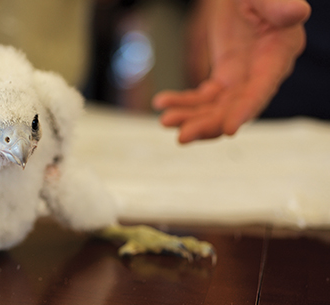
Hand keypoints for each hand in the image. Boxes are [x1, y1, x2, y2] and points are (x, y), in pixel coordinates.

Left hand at [153, 0, 309, 143]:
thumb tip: (298, 12)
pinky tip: (162, 103)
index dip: (245, 111)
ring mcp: (240, 80)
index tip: (229, 130)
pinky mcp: (223, 78)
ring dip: (190, 117)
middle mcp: (260, 76)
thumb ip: (278, 7)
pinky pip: (202, 98)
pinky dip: (182, 102)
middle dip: (208, 124)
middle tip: (182, 137)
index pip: (260, 90)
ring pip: (215, 109)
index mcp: (276, 58)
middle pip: (234, 109)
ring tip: (165, 121)